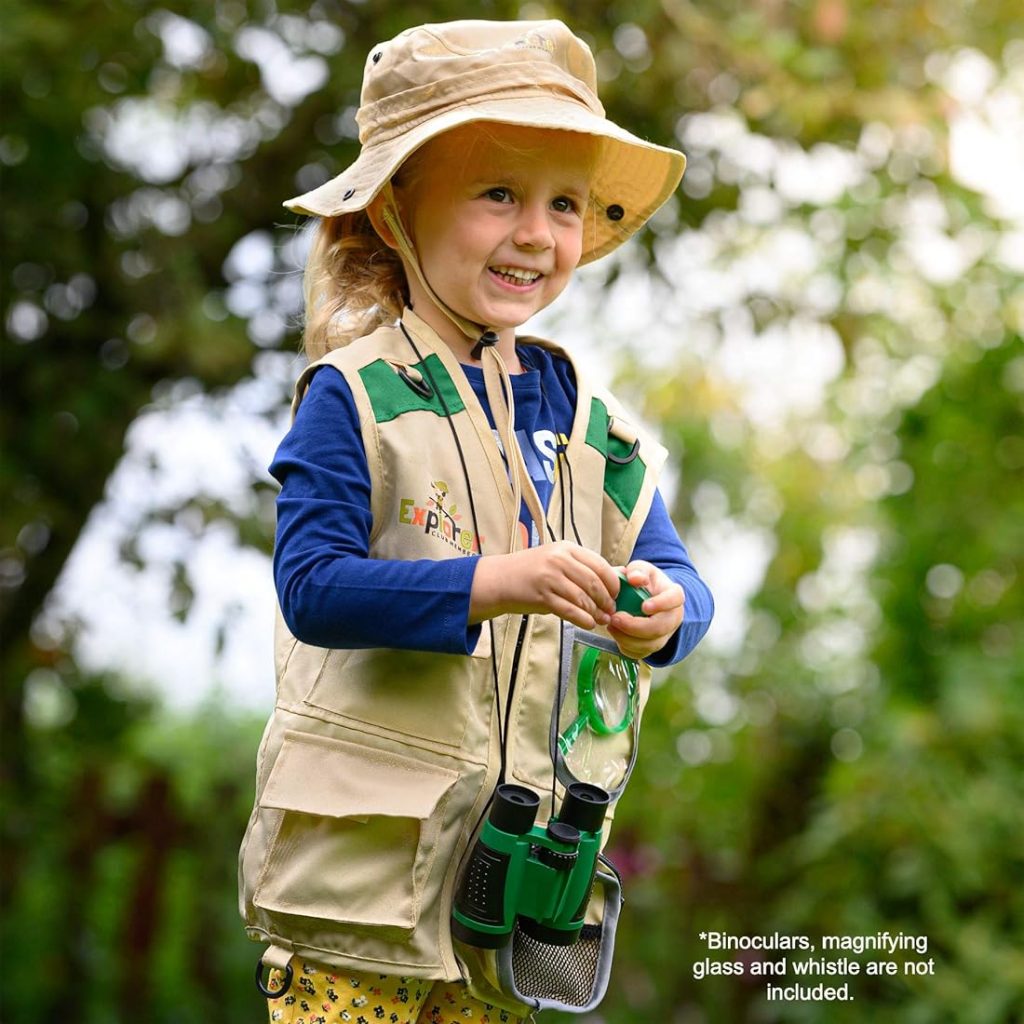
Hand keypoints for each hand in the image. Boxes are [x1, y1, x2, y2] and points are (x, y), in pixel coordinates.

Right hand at [469, 541, 619, 629]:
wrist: (499, 579)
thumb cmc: (531, 571)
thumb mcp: (556, 560)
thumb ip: (582, 567)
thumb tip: (615, 577)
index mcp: (566, 548)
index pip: (599, 564)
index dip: (612, 582)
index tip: (616, 594)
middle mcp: (558, 559)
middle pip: (593, 582)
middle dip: (606, 600)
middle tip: (611, 610)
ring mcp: (549, 577)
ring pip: (583, 598)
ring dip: (596, 612)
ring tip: (601, 620)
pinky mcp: (541, 596)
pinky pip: (569, 610)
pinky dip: (583, 619)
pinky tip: (588, 624)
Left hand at [607, 560, 684, 660]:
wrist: (646, 598)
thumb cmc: (643, 582)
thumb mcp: (641, 569)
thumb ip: (637, 570)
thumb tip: (634, 579)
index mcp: (673, 595)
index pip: (674, 599)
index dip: (661, 604)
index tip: (644, 606)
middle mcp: (673, 617)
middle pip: (660, 628)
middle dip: (636, 626)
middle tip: (615, 618)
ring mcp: (665, 635)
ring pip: (650, 645)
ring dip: (627, 638)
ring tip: (611, 625)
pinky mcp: (652, 646)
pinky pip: (640, 654)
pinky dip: (625, 646)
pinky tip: (615, 634)